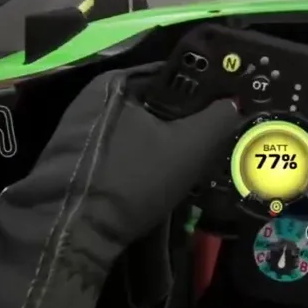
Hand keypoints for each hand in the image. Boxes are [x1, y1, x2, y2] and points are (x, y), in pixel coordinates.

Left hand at [0, 64, 239, 307]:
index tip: (225, 108)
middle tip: (212, 137)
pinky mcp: (74, 158)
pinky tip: (158, 177)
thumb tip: (235, 103)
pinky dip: (140, 158)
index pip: (172, 74)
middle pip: (154, 103)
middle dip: (183, 120)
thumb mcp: (187, 148)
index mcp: (115, 81)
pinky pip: (120, 149)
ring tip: (191, 159)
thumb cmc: (132, 178)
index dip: (203, 90)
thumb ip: (218, 119)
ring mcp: (78, 128)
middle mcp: (92, 96)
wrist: (73, 233)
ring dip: (162, 142)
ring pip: (138, 129)